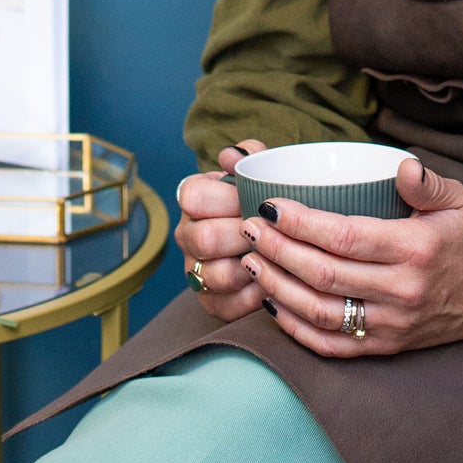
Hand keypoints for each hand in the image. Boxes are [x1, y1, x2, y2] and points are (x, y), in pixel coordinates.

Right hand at [175, 140, 267, 320]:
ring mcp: (196, 272)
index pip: (194, 197)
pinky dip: (257, 295)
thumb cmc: (261, 200)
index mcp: (192, 198)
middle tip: (271, 232)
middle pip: (204, 239)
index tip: (256, 200)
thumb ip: (250, 157)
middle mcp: (186, 236)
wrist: (269, 237)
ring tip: (276, 258)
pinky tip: (274, 280)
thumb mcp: (257, 173)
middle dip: (244, 235)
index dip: (228, 199)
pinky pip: (231, 306)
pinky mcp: (212, 304)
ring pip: (218, 276)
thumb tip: (231, 156)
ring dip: (253, 267)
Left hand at [239, 157, 462, 357]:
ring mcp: (390, 325)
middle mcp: (400, 292)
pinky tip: (271, 303)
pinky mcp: (384, 347)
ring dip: (278, 288)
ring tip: (250, 261)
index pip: (346, 237)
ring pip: (321, 312)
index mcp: (414, 250)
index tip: (269, 204)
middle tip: (247, 227)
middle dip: (278, 250)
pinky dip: (295, 328)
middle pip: (325, 274)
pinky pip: (331, 345)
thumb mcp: (457, 199)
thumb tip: (403, 165)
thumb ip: (426, 182)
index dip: (302, 223)